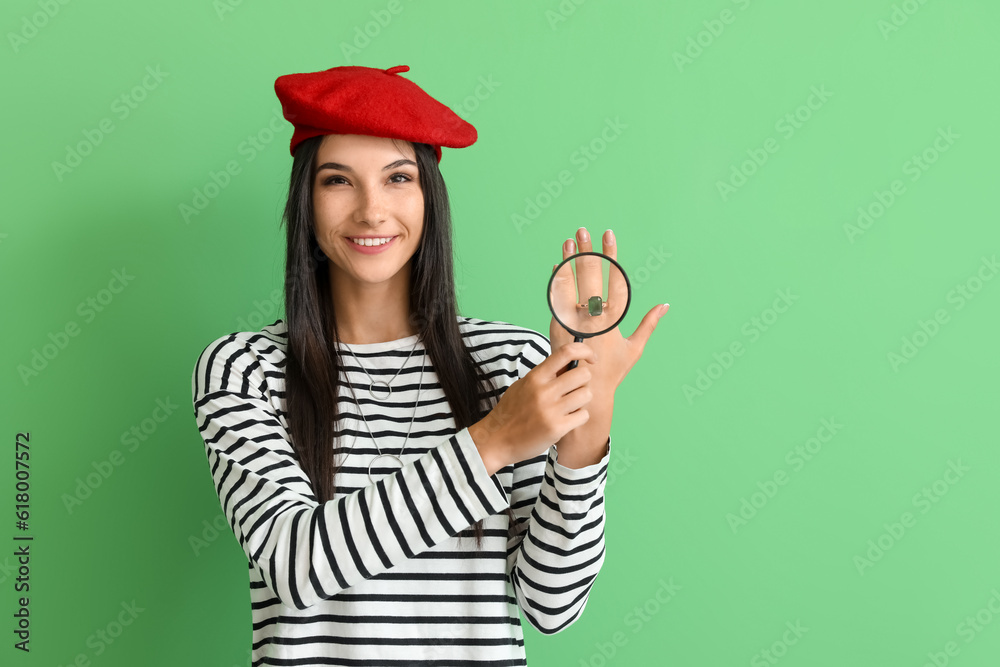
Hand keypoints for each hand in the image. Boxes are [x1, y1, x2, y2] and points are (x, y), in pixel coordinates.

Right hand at [469, 342, 596, 475]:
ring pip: (586, 394)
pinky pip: (583, 415)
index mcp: (535, 377)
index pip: (566, 352)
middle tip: (575, 390)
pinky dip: (579, 418)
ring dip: (582, 401)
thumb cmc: (511, 412)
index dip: (584, 351)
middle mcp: (544, 391)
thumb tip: (569, 364)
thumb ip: (544, 375)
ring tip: (570, 407)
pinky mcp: (557, 428)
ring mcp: (551, 410)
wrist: (497, 439)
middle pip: (583, 374)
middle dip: (583, 382)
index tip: (590, 359)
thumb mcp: (523, 386)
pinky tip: (567, 421)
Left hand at [549, 227, 667, 400]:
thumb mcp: (635, 348)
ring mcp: (575, 321)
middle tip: (584, 230)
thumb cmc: (614, 371)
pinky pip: (557, 300)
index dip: (611, 255)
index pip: (614, 279)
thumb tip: (664, 305)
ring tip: (569, 241)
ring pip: (571, 284)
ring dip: (569, 261)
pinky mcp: (559, 327)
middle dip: (587, 251)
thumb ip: (648, 324)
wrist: (586, 390)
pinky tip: (557, 266)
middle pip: (590, 276)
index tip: (609, 236)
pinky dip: (557, 282)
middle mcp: (594, 317)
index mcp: (614, 319)